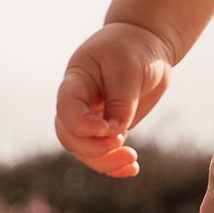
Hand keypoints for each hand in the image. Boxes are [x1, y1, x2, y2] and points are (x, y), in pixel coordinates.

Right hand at [55, 20, 173, 179]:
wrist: (147, 44)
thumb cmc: (134, 49)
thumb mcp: (128, 69)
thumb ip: (120, 101)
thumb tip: (116, 133)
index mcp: (76, 81)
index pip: (66, 110)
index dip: (82, 126)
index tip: (109, 129)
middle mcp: (78, 102)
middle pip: (70, 136)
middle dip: (92, 149)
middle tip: (121, 144)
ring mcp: (92, 117)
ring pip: (85, 150)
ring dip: (105, 162)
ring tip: (132, 159)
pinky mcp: (108, 128)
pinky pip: (103, 153)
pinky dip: (115, 165)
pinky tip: (132, 168)